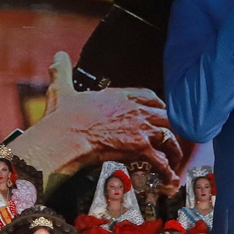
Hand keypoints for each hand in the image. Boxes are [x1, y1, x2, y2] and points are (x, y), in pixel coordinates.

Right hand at [9, 52, 185, 182]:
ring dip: (174, 149)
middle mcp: (134, 110)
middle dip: (171, 126)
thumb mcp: (63, 89)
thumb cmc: (64, 117)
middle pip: (165, 114)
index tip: (159, 110)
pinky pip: (161, 159)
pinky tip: (169, 177)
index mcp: (119, 96)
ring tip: (175, 159)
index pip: (149, 95)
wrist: (66, 137)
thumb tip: (58, 55)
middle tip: (171, 136)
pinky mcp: (139, 147)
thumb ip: (62, 72)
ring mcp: (139, 128)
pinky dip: (168, 170)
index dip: (157, 103)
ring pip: (169, 136)